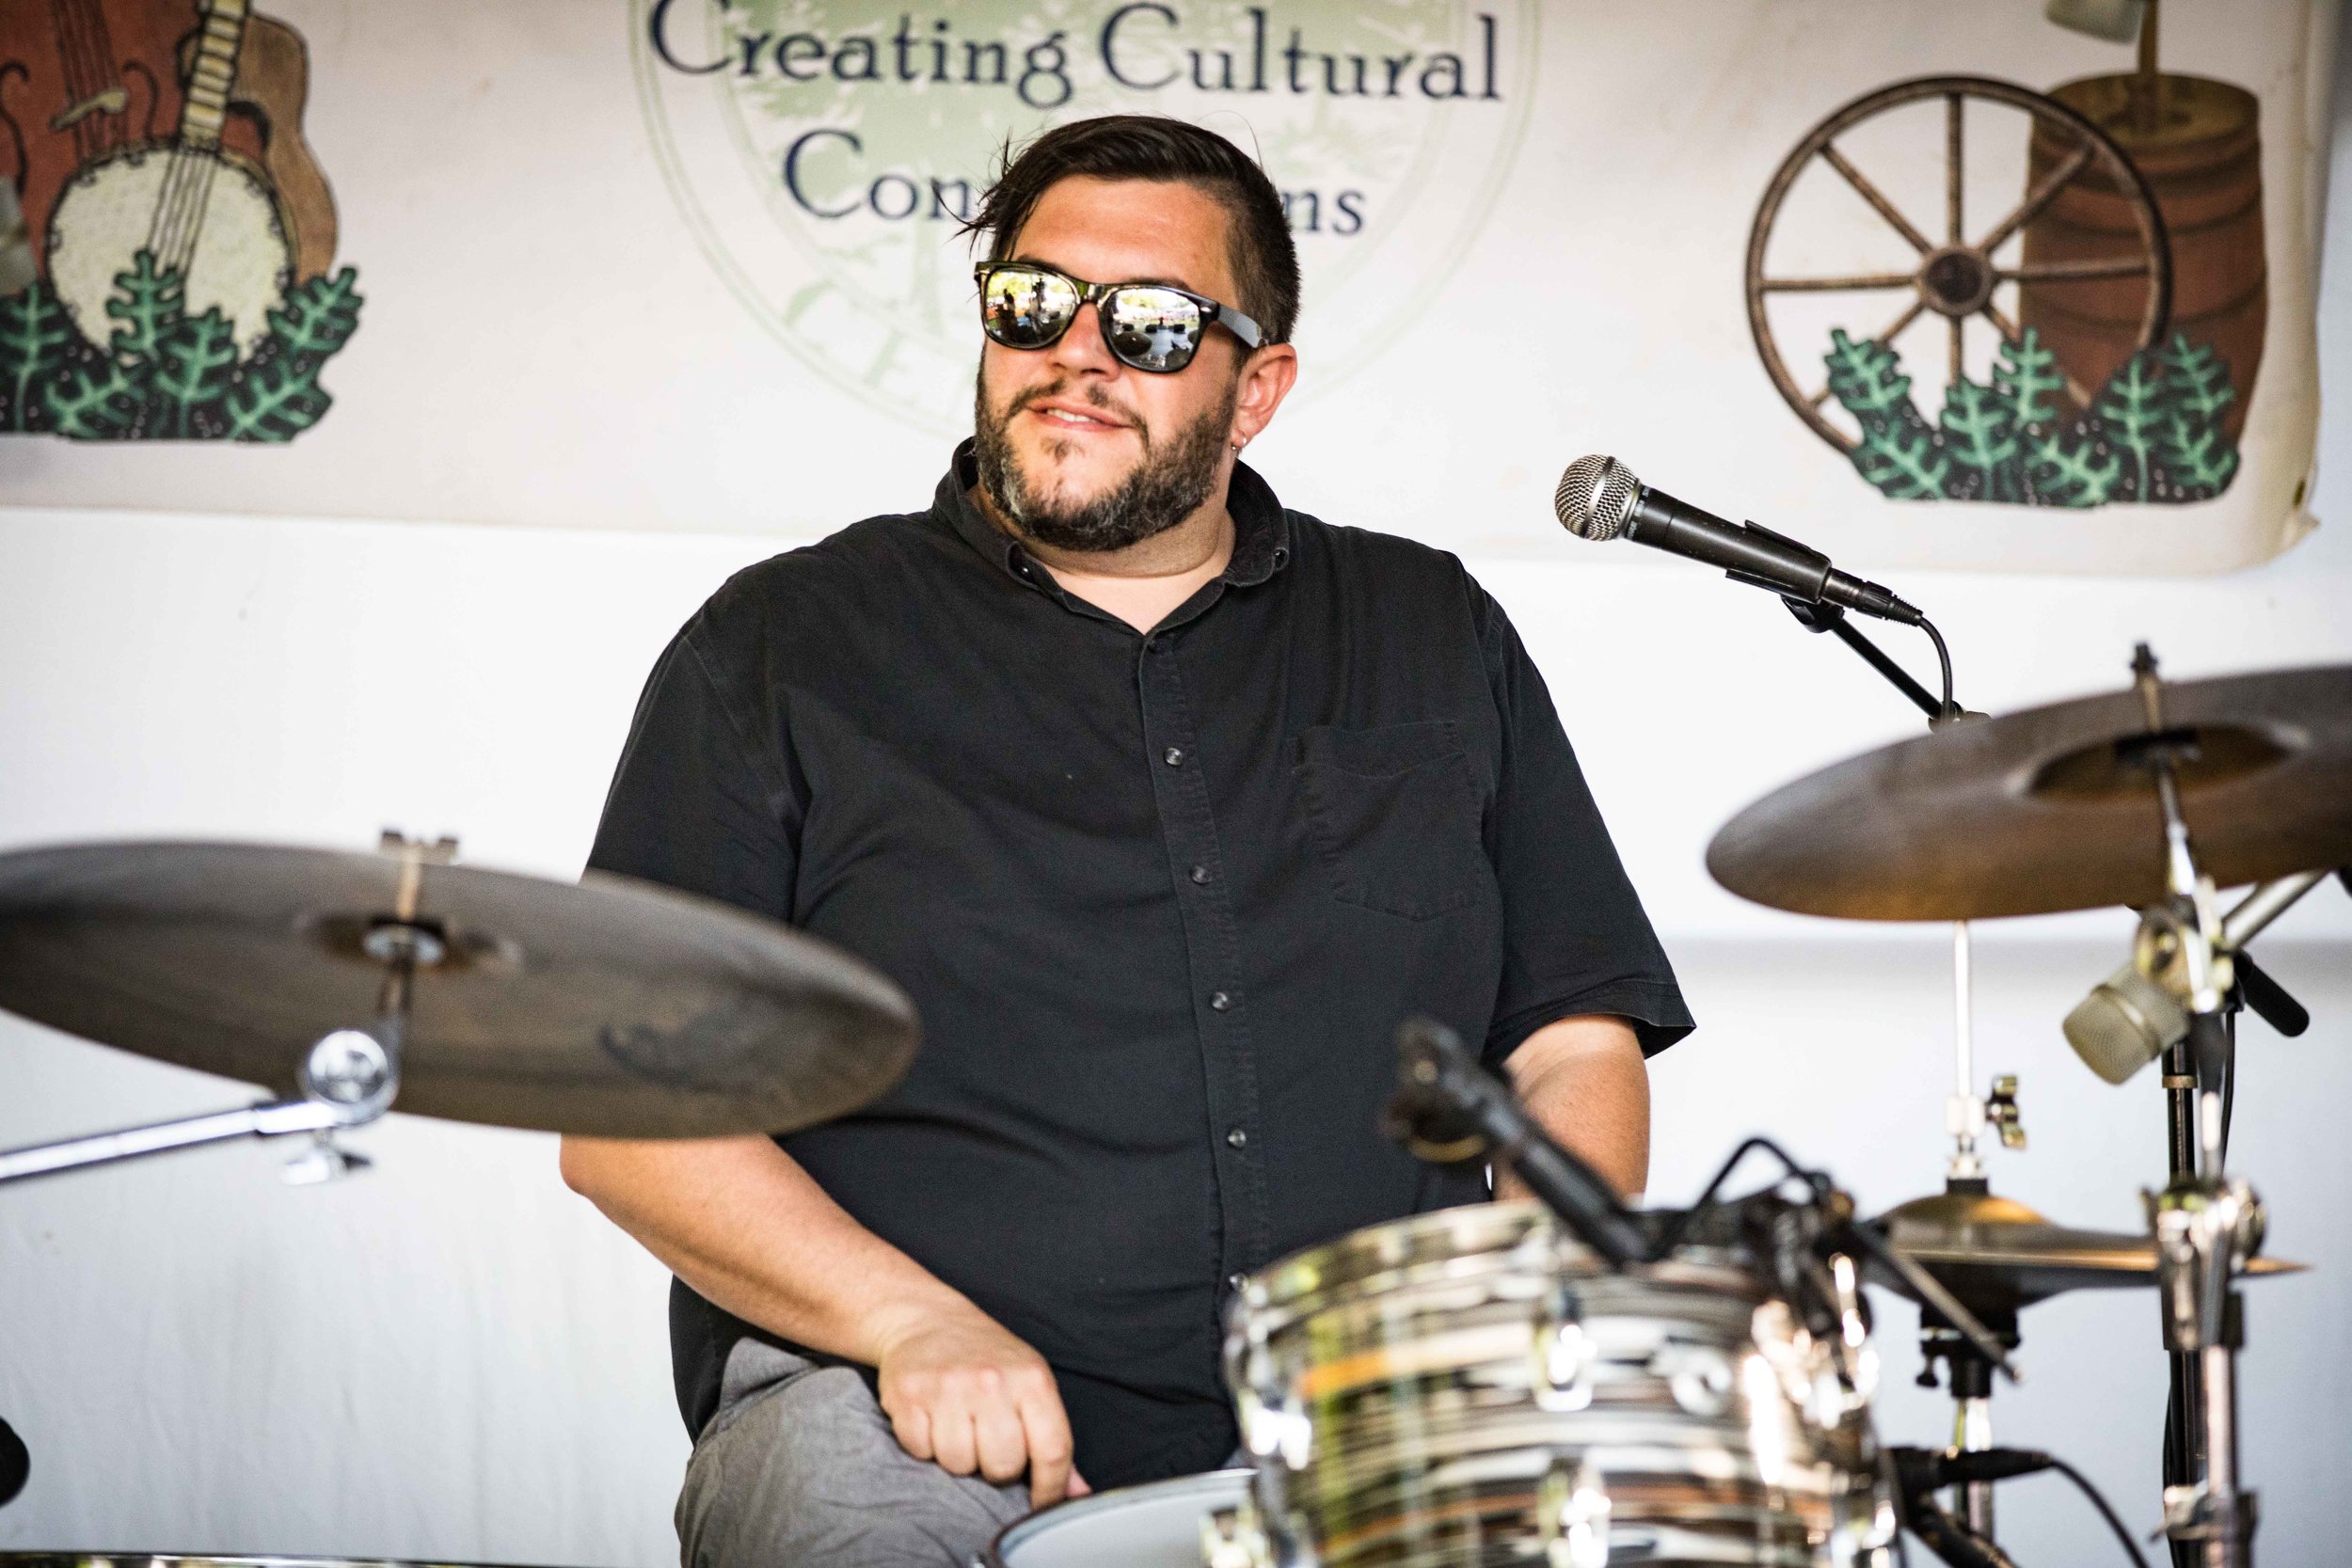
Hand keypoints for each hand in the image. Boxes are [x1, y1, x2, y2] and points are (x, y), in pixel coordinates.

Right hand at [874, 1304, 1088, 1507]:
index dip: (1050, 1489)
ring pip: (959, 1465)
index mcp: (1032, 1379)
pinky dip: (924, 1445)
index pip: (1053, 1450)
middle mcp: (992, 1381)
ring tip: (958, 1427)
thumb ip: (1052, 1438)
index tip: (1040, 1506)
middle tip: (988, 1445)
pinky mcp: (909, 1395)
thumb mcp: (1030, 1383)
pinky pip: (920, 1450)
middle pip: (1003, 1466)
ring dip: (958, 1457)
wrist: (926, 1319)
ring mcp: (949, 1387)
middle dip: (996, 1469)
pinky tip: (932, 1419)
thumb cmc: (986, 1356)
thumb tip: (1078, 1494)